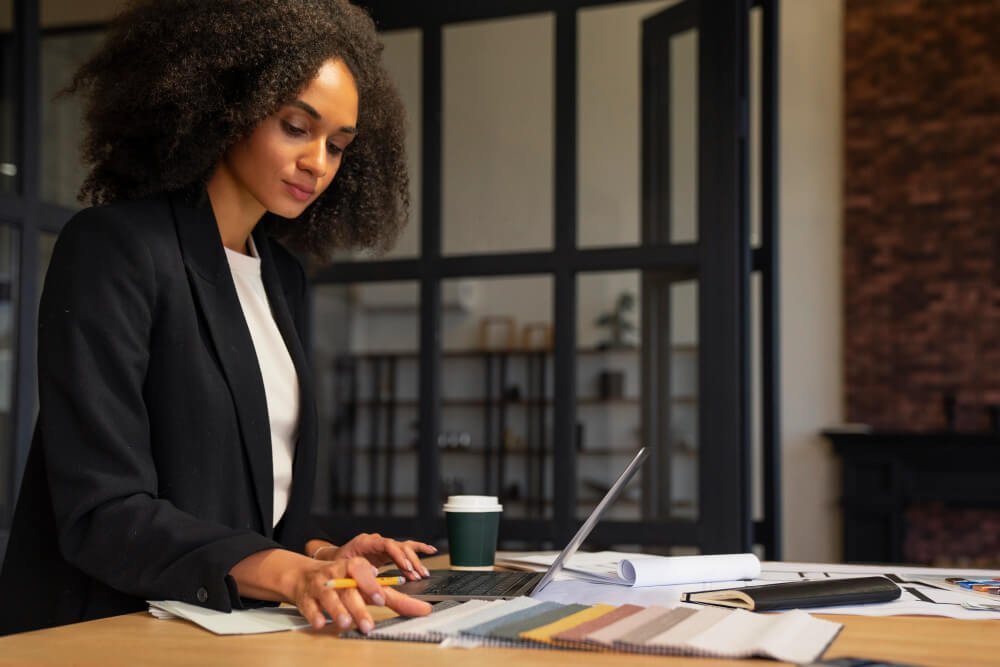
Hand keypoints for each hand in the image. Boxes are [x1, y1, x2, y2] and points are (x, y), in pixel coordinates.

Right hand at [288, 555, 431, 632]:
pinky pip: (310, 607)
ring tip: (346, 623)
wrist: (307, 577)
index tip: (380, 597)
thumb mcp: (369, 586)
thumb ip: (395, 598)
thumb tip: (424, 609)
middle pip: (349, 590)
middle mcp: (337, 574)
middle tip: (367, 624)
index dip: (371, 584)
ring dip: (337, 611)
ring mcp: (321, 585)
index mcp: (354, 567)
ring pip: (329, 597)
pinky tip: (321, 623)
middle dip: (358, 607)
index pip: (363, 571)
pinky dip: (315, 615)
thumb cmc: (346, 582)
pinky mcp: (306, 598)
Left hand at [319, 533, 436, 580]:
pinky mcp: (388, 551)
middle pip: (399, 546)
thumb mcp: (344, 569)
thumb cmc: (337, 565)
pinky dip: (419, 548)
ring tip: (423, 573)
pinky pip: (406, 547)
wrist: (333, 560)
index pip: (387, 545)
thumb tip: (373, 579)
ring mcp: (383, 544)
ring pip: (404, 548)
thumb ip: (358, 572)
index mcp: (366, 542)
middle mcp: (377, 541)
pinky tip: (430, 550)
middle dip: (410, 561)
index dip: (398, 556)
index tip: (406, 568)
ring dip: (415, 560)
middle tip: (417, 575)